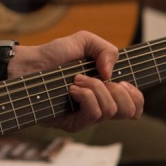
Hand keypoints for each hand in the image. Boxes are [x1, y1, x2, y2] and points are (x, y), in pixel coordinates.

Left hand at [12, 30, 143, 132]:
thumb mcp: (84, 41)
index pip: (135, 107)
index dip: (136, 96)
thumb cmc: (55, 54)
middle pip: (131, 113)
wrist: (29, 64)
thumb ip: (106, 49)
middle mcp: (100, 107)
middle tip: (99, 78)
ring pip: (111, 111)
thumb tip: (110, 74)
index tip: (122, 80)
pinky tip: (72, 88)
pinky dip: (86, 95)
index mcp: (107, 92)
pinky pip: (93, 114)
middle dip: (120, 91)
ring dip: (96, 88)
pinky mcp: (73, 124)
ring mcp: (86, 117)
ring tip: (77, 79)